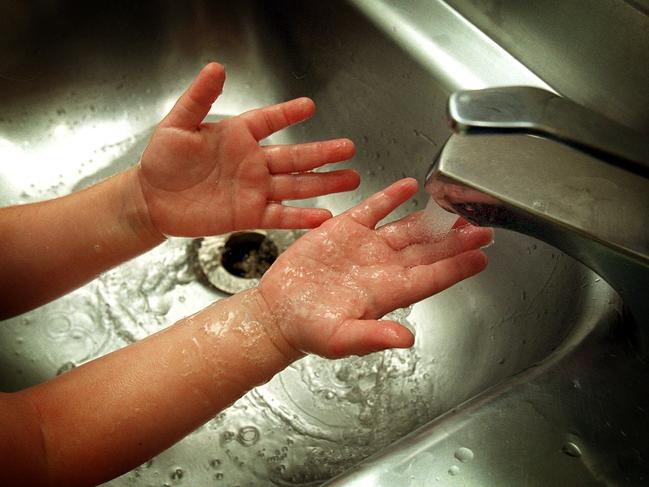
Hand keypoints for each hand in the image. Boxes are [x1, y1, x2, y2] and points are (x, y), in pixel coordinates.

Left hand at [137, 62, 358, 236]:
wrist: (152, 199)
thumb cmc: (162, 160)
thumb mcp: (178, 125)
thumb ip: (199, 98)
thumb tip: (216, 68)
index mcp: (238, 136)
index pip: (270, 121)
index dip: (288, 114)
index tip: (309, 106)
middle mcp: (253, 162)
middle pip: (295, 157)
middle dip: (323, 153)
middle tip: (348, 148)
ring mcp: (254, 189)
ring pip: (296, 185)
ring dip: (324, 183)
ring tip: (351, 178)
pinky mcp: (249, 214)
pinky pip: (281, 215)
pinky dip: (302, 217)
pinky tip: (324, 216)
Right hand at [255, 178, 492, 358]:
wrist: (278, 313)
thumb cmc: (307, 330)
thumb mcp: (340, 339)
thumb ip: (373, 337)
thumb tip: (406, 340)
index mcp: (385, 293)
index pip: (431, 277)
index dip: (457, 267)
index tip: (481, 256)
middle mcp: (381, 268)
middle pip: (428, 251)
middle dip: (456, 239)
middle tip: (483, 226)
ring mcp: (365, 247)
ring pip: (407, 229)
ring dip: (432, 218)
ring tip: (456, 206)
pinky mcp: (343, 231)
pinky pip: (373, 209)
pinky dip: (390, 197)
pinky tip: (409, 186)